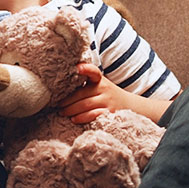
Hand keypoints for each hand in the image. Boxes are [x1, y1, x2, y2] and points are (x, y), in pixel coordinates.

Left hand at [58, 64, 173, 125]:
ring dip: (71, 109)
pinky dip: (82, 117)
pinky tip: (74, 119)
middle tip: (56, 105)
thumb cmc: (107, 95)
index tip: (77, 67)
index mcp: (100, 80)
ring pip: (86, 104)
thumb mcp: (99, 85)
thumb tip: (60, 84)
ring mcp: (108, 102)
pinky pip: (94, 115)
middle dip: (67, 100)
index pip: (93, 72)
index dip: (86, 68)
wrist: (132, 107)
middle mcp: (104, 89)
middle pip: (81, 93)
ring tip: (62, 112)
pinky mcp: (110, 114)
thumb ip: (85, 82)